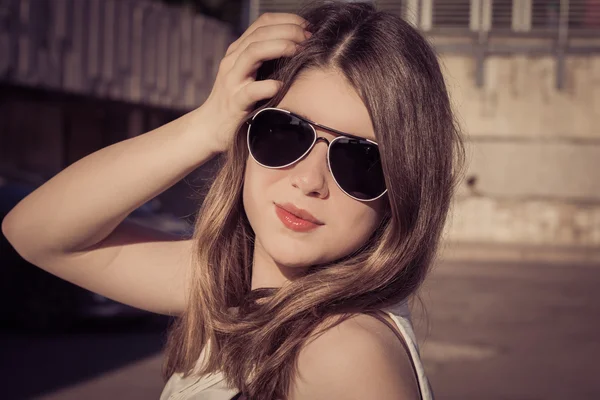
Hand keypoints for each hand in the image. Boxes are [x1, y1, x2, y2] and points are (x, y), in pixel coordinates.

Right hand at [200, 13, 310, 152]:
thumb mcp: (249, 73)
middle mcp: (233, 60)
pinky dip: (267, 86)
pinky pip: (251, 91)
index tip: (307, 26)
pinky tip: (280, 85)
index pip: (263, 23)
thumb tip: (298, 46)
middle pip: (260, 33)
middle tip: (308, 37)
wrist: (211, 126)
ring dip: (279, 47)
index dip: (287, 20)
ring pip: (253, 52)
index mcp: (238, 50)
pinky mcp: (235, 102)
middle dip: (288, 30)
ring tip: (298, 51)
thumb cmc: (237, 99)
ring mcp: (232, 80)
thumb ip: (266, 58)